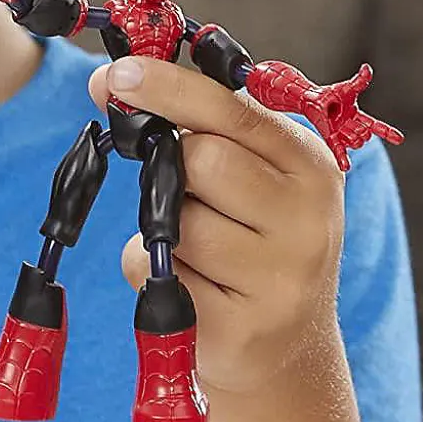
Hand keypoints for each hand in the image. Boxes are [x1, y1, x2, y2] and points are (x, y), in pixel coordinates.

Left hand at [89, 57, 346, 395]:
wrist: (288, 347)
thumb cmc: (252, 238)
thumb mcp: (253, 174)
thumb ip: (196, 123)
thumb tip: (110, 81)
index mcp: (312, 165)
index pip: (235, 113)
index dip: (171, 88)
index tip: (119, 73)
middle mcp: (308, 220)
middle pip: (202, 162)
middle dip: (171, 170)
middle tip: (184, 192)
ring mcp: (280, 280)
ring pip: (176, 224)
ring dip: (163, 228)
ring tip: (201, 249)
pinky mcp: (240, 330)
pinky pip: (156, 274)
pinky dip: (151, 270)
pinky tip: (191, 284)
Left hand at [297, 63, 403, 170]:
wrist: (310, 99)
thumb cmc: (329, 93)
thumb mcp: (348, 88)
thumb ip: (360, 81)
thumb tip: (367, 68)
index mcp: (358, 117)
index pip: (377, 126)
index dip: (388, 132)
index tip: (400, 139)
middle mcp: (351, 127)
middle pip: (365, 136)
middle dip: (360, 130)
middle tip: (348, 121)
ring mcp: (341, 134)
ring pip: (356, 142)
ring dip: (351, 135)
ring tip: (341, 126)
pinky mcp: (330, 136)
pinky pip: (338, 150)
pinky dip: (342, 158)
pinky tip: (346, 168)